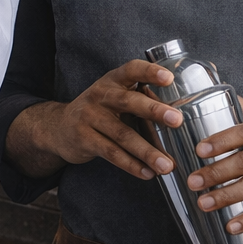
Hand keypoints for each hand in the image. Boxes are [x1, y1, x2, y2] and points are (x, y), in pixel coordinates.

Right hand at [10, 60, 183, 179]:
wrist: (58, 127)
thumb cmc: (99, 111)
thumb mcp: (114, 96)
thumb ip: (141, 99)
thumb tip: (183, 110)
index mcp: (112, 81)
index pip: (131, 70)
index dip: (149, 72)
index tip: (169, 78)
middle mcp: (100, 95)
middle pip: (129, 102)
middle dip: (154, 110)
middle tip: (177, 120)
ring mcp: (90, 117)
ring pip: (122, 135)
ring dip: (147, 151)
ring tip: (167, 165)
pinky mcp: (84, 139)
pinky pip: (111, 153)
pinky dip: (131, 165)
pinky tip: (147, 173)